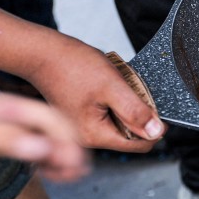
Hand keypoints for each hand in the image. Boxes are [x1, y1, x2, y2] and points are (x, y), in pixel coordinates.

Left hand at [0, 93, 89, 181]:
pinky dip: (48, 162)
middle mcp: (15, 117)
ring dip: (63, 157)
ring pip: (48, 141)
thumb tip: (44, 149)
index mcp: (10, 107)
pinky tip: (50, 174)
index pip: (51, 119)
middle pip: (56, 129)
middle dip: (71, 149)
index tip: (75, 161)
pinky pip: (35, 151)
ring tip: (71, 176)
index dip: (67, 139)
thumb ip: (7, 139)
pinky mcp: (4, 143)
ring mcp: (11, 130)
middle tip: (79, 172)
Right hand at [26, 40, 164, 152]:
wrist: (42, 53)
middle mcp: (86, 138)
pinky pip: (108, 116)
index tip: (153, 107)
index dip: (154, 127)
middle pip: (130, 136)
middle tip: (128, 91)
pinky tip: (105, 88)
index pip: (139, 145)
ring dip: (125, 106)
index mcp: (95, 135)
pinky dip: (113, 102)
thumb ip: (135, 111)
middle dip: (136, 114)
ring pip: (120, 124)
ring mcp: (82, 129)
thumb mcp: (112, 86)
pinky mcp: (80, 119)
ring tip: (114, 87)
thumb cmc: (71, 65)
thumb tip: (156, 132)